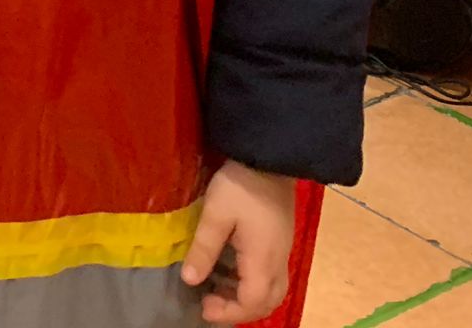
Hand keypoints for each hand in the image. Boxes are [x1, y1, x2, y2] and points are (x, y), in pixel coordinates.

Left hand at [181, 160, 294, 323]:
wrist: (269, 158)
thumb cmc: (240, 187)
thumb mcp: (216, 215)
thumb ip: (204, 249)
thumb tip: (189, 280)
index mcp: (263, 260)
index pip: (252, 302)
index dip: (229, 312)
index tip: (204, 307)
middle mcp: (278, 262)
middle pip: (267, 302)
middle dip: (240, 311)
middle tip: (211, 304)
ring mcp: (282, 251)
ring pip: (272, 291)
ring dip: (247, 298)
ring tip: (218, 291)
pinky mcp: (280, 241)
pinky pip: (271, 276)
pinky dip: (253, 284)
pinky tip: (231, 272)